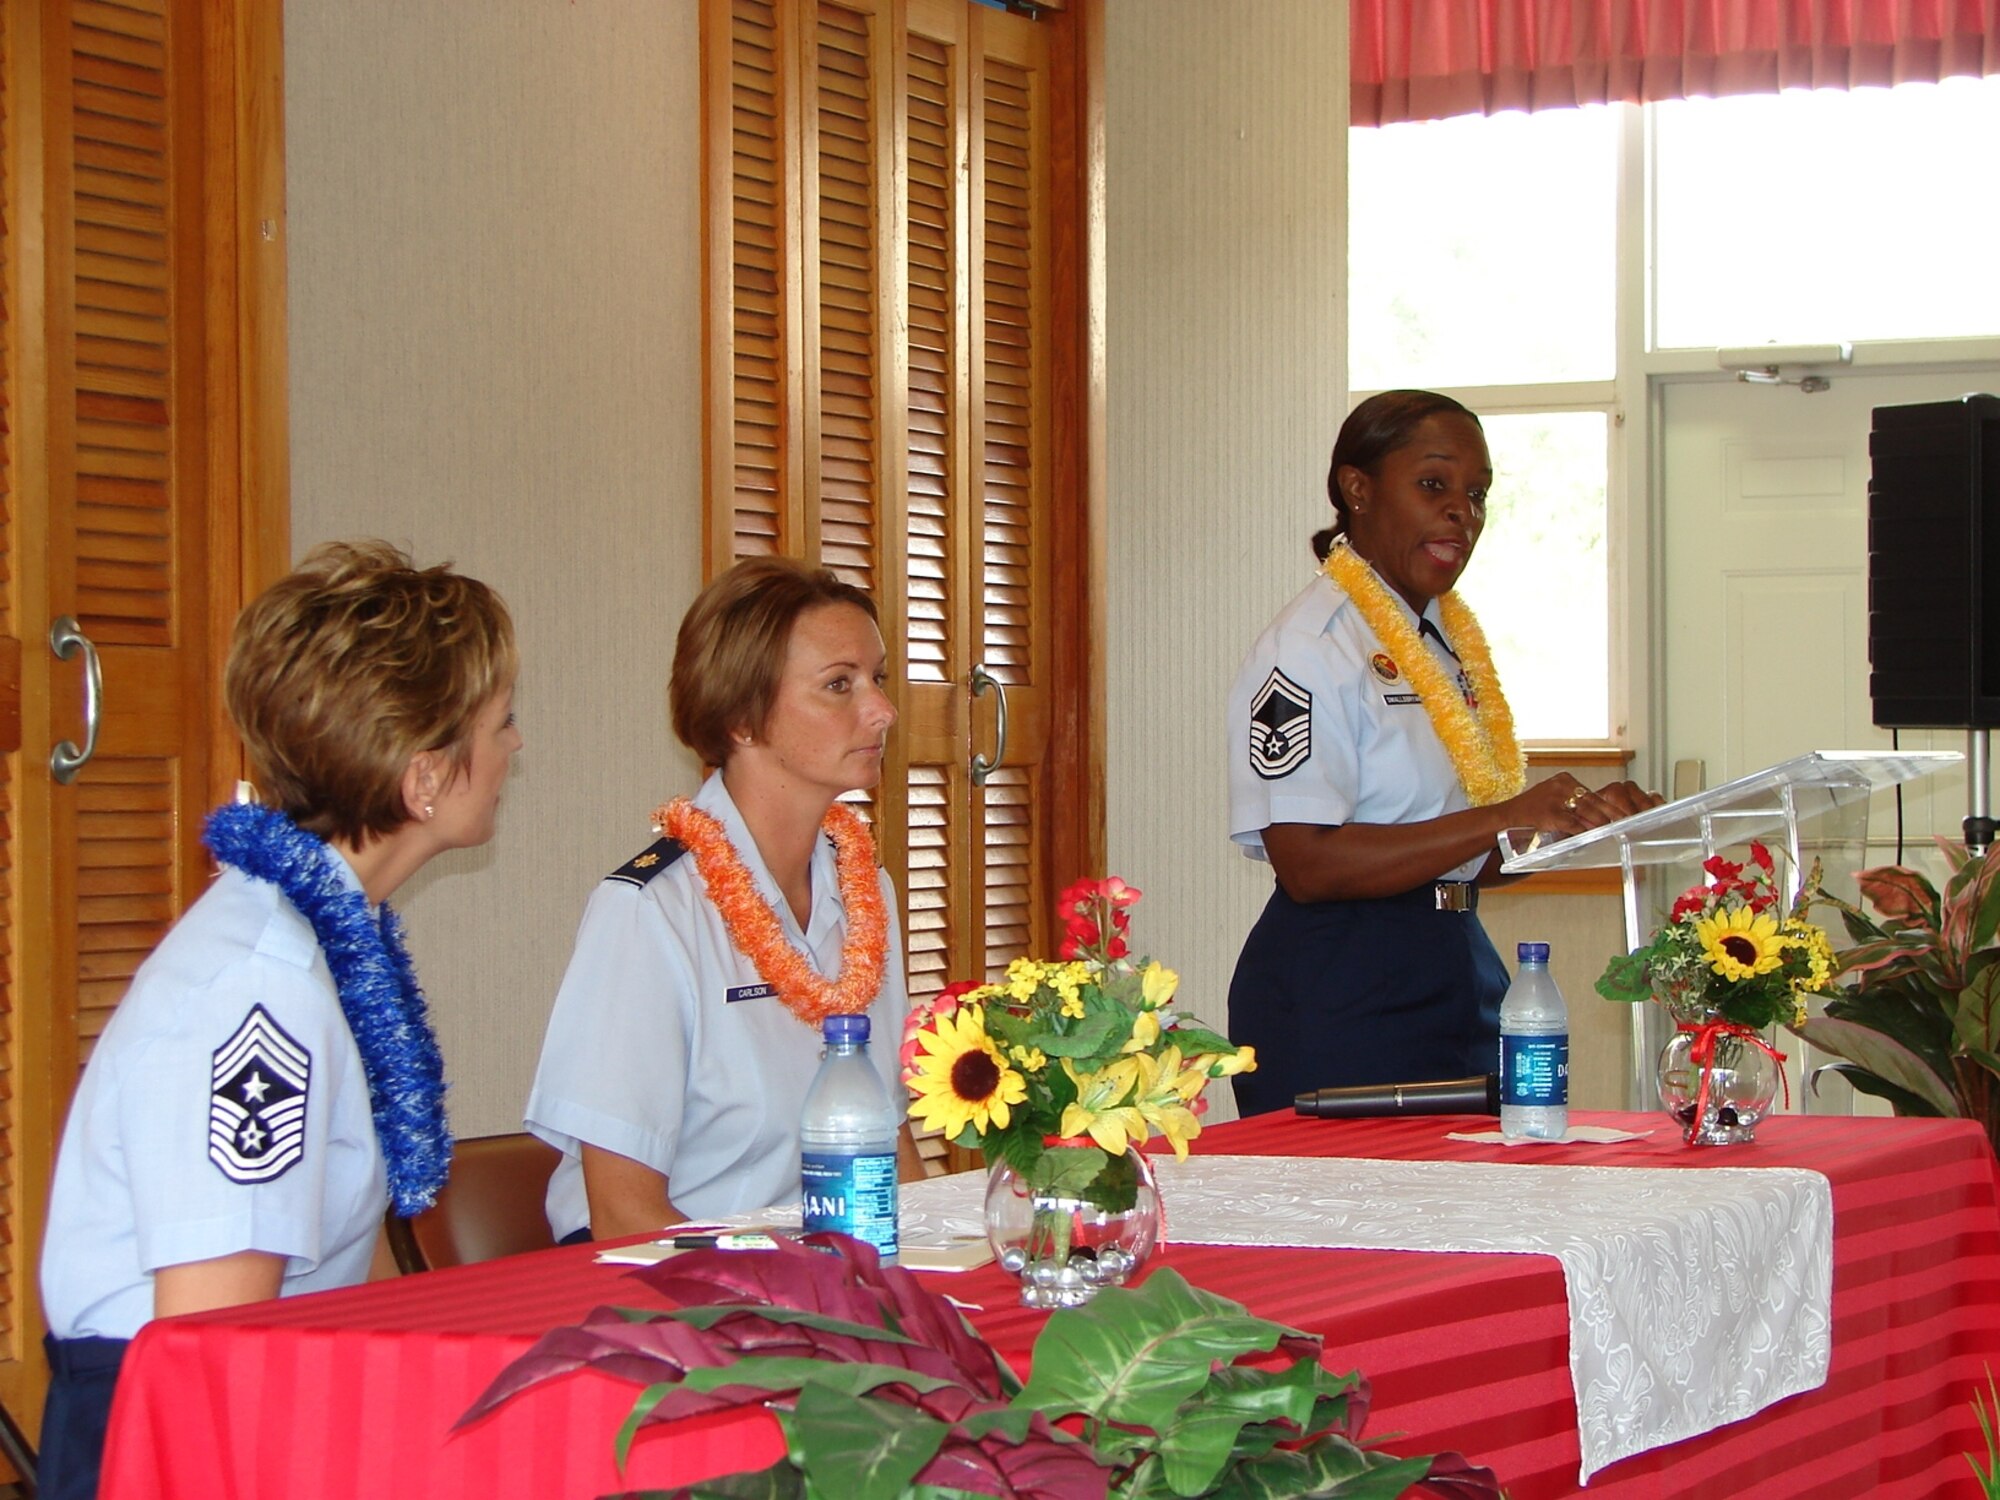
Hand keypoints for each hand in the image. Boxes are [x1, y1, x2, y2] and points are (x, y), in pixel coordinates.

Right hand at [1505, 774, 1658, 837]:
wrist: (1505, 817)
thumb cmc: (1531, 812)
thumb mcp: (1554, 802)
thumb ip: (1575, 807)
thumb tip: (1601, 818)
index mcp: (1564, 779)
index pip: (1593, 793)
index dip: (1610, 805)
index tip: (1624, 813)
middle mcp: (1561, 785)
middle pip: (1593, 801)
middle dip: (1611, 814)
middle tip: (1625, 823)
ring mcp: (1555, 798)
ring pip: (1587, 811)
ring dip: (1601, 823)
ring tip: (1612, 830)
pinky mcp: (1551, 813)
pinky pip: (1574, 823)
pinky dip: (1585, 831)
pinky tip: (1593, 836)